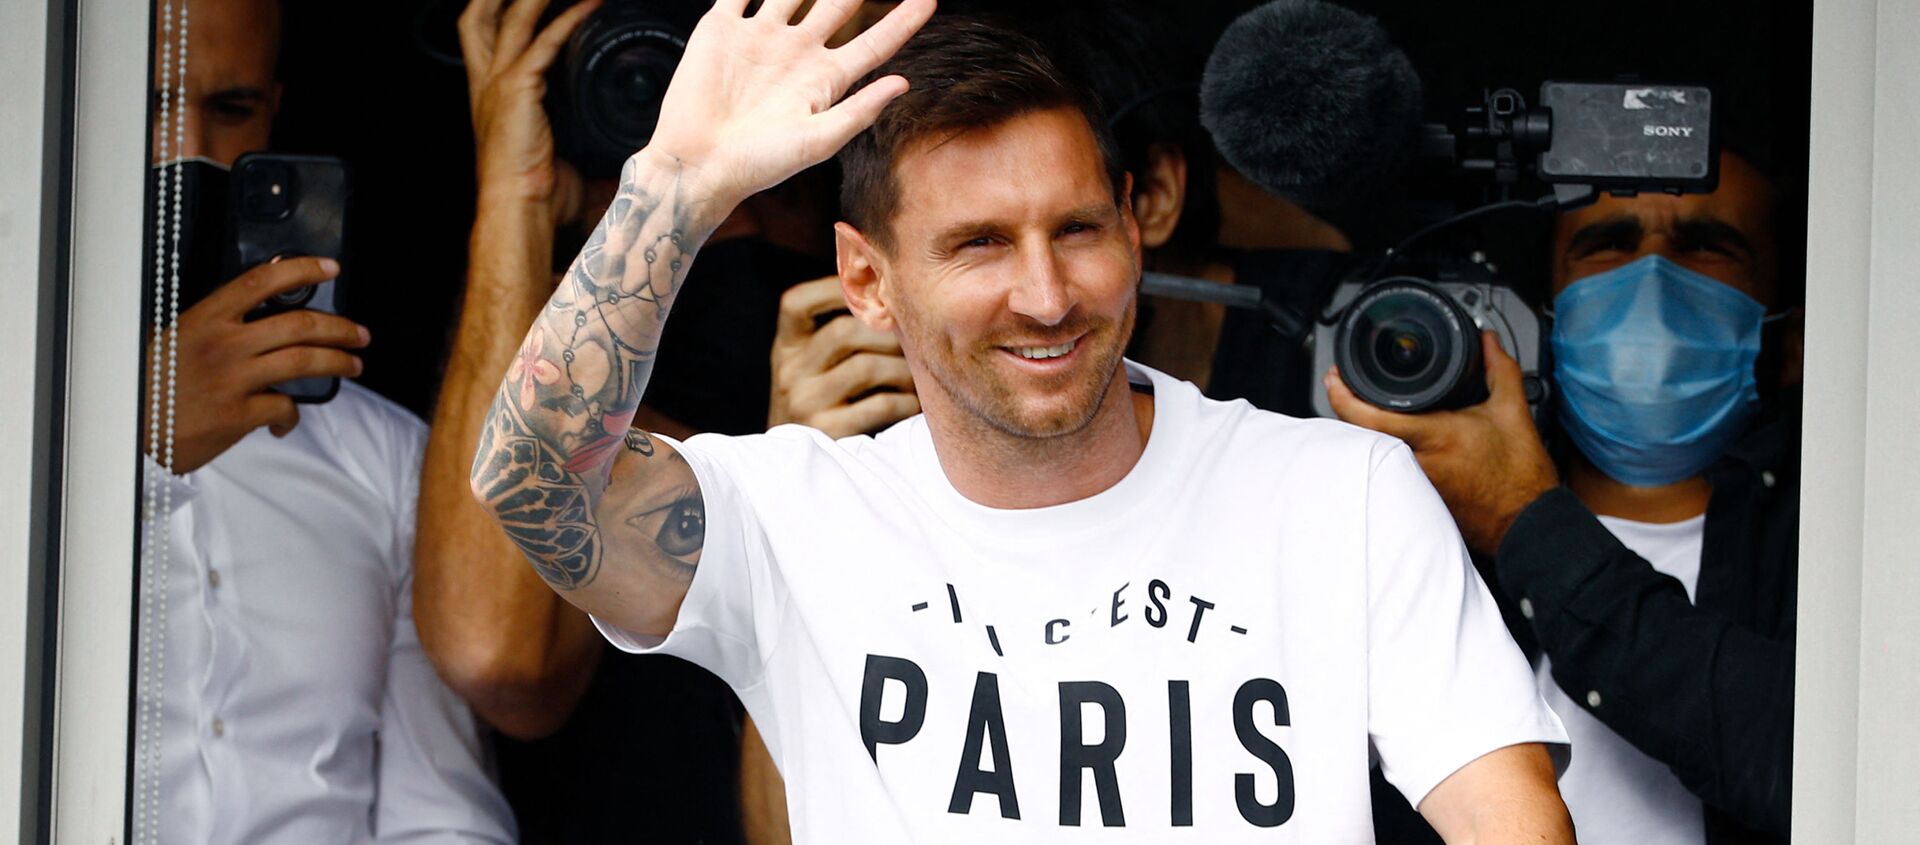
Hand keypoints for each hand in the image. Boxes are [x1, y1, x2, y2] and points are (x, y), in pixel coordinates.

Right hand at [151, 257, 369, 473]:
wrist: (128, 430)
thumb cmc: (150, 385)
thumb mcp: (174, 340)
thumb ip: (215, 325)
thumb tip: (256, 310)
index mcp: (206, 319)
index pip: (261, 281)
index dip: (302, 270)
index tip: (330, 268)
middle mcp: (223, 344)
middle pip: (299, 324)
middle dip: (339, 327)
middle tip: (359, 334)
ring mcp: (232, 379)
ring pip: (303, 361)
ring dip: (338, 362)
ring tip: (352, 365)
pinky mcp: (238, 414)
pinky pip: (284, 407)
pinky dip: (293, 415)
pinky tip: (287, 420)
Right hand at [458, 0, 596, 222]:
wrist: (519, 211)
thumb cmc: (539, 198)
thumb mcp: (567, 171)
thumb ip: (591, 165)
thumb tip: (622, 176)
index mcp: (491, 99)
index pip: (486, 41)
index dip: (500, 15)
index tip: (525, 3)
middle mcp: (487, 85)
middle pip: (477, 19)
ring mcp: (499, 83)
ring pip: (510, 18)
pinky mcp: (517, 87)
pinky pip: (546, 40)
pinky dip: (570, 17)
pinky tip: (592, 3)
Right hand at [641, 0, 934, 204]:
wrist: (697, 164)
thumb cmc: (759, 164)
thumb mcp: (819, 141)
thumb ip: (860, 111)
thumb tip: (904, 83)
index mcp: (824, 81)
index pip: (874, 43)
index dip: (903, 20)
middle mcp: (796, 53)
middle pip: (838, 6)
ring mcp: (760, 38)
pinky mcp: (722, 29)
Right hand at [768, 276, 917, 436]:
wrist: (794, 469)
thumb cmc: (819, 405)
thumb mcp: (810, 367)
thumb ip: (837, 336)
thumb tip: (893, 294)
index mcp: (785, 348)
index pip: (796, 303)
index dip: (834, 288)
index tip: (874, 293)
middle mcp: (788, 371)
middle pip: (845, 332)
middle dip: (890, 334)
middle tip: (918, 341)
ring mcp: (804, 403)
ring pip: (866, 367)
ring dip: (903, 369)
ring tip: (921, 375)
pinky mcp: (827, 432)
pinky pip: (879, 406)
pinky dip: (905, 402)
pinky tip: (915, 404)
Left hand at [1325, 332, 1557, 553]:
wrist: (1526, 522)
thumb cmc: (1520, 476)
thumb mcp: (1513, 412)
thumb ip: (1499, 369)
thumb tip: (1488, 341)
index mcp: (1436, 436)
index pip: (1370, 417)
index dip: (1343, 396)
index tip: (1335, 379)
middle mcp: (1418, 462)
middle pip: (1360, 434)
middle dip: (1347, 408)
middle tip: (1346, 386)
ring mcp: (1412, 484)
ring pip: (1370, 453)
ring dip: (1362, 430)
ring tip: (1363, 409)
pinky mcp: (1415, 499)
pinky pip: (1385, 470)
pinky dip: (1381, 452)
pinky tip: (1388, 441)